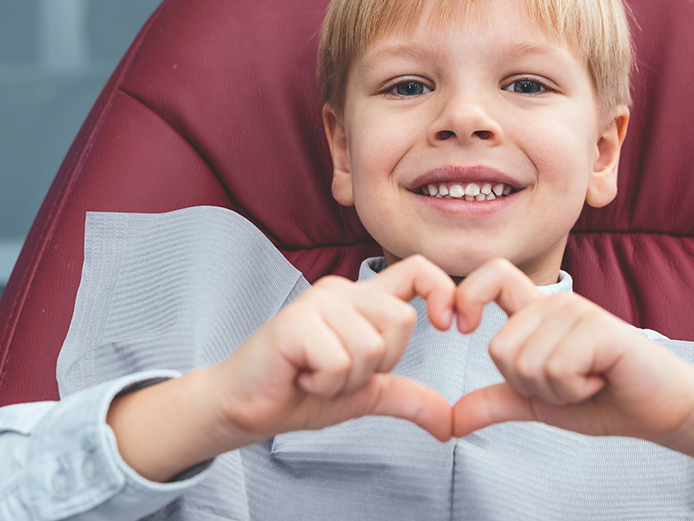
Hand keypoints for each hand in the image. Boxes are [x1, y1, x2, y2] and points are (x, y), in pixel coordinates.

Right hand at [200, 254, 458, 444]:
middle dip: (379, 364)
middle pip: (401, 319)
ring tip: (316, 375)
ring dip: (347, 380)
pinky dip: (324, 384)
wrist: (244, 407)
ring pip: (371, 346)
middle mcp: (340, 291)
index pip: (418, 270)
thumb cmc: (298, 392)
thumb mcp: (365, 395)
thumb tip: (449, 423)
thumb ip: (408, 398)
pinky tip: (300, 377)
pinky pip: (339, 362)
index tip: (449, 326)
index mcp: (361, 300)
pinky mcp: (294, 323)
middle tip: (340, 372)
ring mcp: (315, 303)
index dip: (442, 291)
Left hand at [448, 259, 693, 443]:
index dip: (467, 297)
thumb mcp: (538, 403)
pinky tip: (602, 378)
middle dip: (530, 386)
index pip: (491, 276)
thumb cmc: (603, 400)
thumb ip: (495, 402)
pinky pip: (556, 369)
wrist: (658, 410)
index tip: (462, 328)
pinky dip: (576, 390)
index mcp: (538, 313)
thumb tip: (450, 421)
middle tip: (571, 381)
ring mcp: (579, 311)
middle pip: (500, 349)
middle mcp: (556, 303)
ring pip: (527, 364)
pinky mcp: (599, 327)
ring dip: (558, 391)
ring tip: (589, 380)